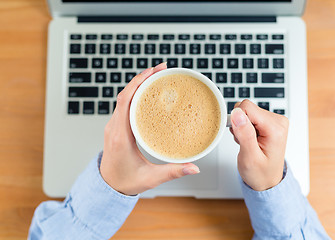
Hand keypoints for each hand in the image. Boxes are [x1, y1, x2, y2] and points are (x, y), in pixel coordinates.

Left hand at [100, 63, 199, 195]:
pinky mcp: (116, 127)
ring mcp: (114, 126)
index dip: (138, 83)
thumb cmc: (125, 181)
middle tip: (162, 69)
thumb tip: (194, 168)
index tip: (153, 72)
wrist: (107, 186)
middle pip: (125, 94)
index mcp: (120, 136)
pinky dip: (136, 94)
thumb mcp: (150, 178)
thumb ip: (173, 172)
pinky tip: (149, 93)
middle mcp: (114, 128)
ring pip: (124, 97)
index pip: (125, 101)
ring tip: (157, 77)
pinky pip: (124, 104)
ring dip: (139, 84)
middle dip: (143, 78)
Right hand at [229, 100, 288, 190]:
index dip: (237, 120)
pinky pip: (249, 116)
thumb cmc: (260, 173)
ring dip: (242, 127)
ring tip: (247, 142)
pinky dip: (245, 128)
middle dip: (239, 124)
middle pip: (247, 108)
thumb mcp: (249, 158)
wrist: (267, 180)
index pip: (247, 107)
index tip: (239, 136)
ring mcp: (274, 120)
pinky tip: (249, 140)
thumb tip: (237, 113)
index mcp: (275, 128)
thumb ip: (244, 134)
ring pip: (246, 111)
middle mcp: (278, 121)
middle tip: (244, 141)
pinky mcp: (269, 121)